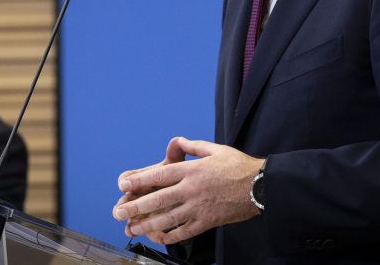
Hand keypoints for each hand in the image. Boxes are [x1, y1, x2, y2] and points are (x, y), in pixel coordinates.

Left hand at [111, 137, 262, 244]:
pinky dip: (172, 235)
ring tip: (132, 228)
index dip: (140, 180)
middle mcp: (192, 189)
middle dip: (136, 206)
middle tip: (118, 212)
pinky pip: (186, 230)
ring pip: (168, 218)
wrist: (261, 186)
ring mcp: (199, 207)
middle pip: (158, 199)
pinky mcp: (208, 221)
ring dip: (148, 224)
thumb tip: (178, 142)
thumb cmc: (239, 166)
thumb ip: (194, 147)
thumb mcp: (215, 149)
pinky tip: (160, 237)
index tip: (123, 184)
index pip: (160, 175)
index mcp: (192, 170)